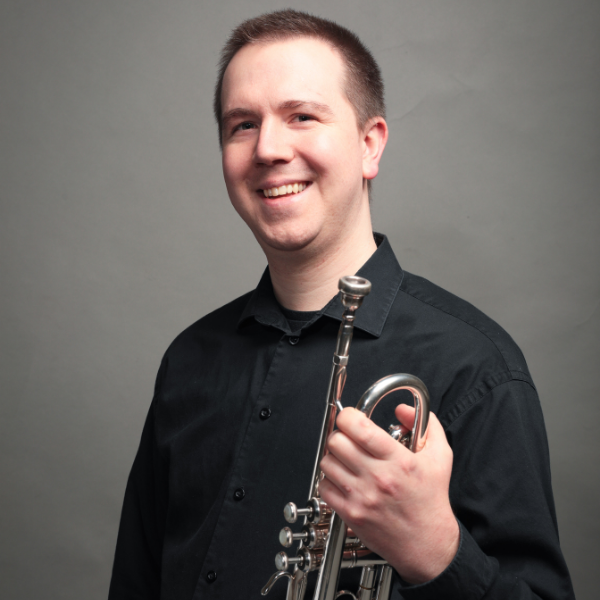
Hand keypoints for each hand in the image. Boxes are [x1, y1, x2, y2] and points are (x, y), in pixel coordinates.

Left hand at [319, 405, 458, 583]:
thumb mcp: (440, 456)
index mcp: (398, 460)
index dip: (348, 416)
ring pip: (328, 462)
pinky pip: (324, 486)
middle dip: (340, 435)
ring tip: (346, 460)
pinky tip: (343, 479)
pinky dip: (329, 479)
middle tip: (348, 439)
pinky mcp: (351, 514)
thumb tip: (402, 408)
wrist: (428, 544)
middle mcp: (378, 477)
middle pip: (337, 442)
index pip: (359, 428)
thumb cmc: (431, 500)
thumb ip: (425, 423)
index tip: (351, 418)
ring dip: (334, 457)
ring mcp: (362, 497)